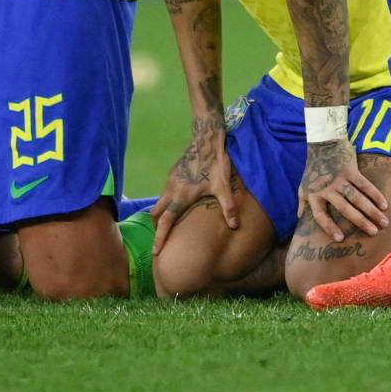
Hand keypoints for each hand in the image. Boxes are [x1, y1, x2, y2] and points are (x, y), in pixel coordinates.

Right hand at [151, 125, 237, 253]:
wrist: (207, 139)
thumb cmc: (215, 164)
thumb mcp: (223, 186)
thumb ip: (228, 207)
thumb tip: (235, 227)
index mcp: (180, 197)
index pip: (165, 222)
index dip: (160, 238)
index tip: (155, 252)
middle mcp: (170, 190)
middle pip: (156, 213)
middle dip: (157, 226)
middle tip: (162, 236)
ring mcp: (170, 180)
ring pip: (159, 201)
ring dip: (162, 212)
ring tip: (170, 221)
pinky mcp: (173, 172)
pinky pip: (166, 191)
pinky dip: (167, 200)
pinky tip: (179, 201)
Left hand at [298, 136, 388, 241]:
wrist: (323, 144)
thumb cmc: (314, 168)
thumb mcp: (303, 186)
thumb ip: (302, 203)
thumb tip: (299, 218)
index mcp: (314, 195)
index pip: (321, 216)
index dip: (329, 227)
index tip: (340, 239)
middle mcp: (327, 189)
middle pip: (345, 208)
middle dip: (361, 222)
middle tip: (373, 233)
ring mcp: (340, 179)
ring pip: (358, 198)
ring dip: (372, 211)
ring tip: (383, 222)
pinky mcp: (350, 170)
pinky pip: (365, 184)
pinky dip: (375, 194)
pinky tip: (384, 204)